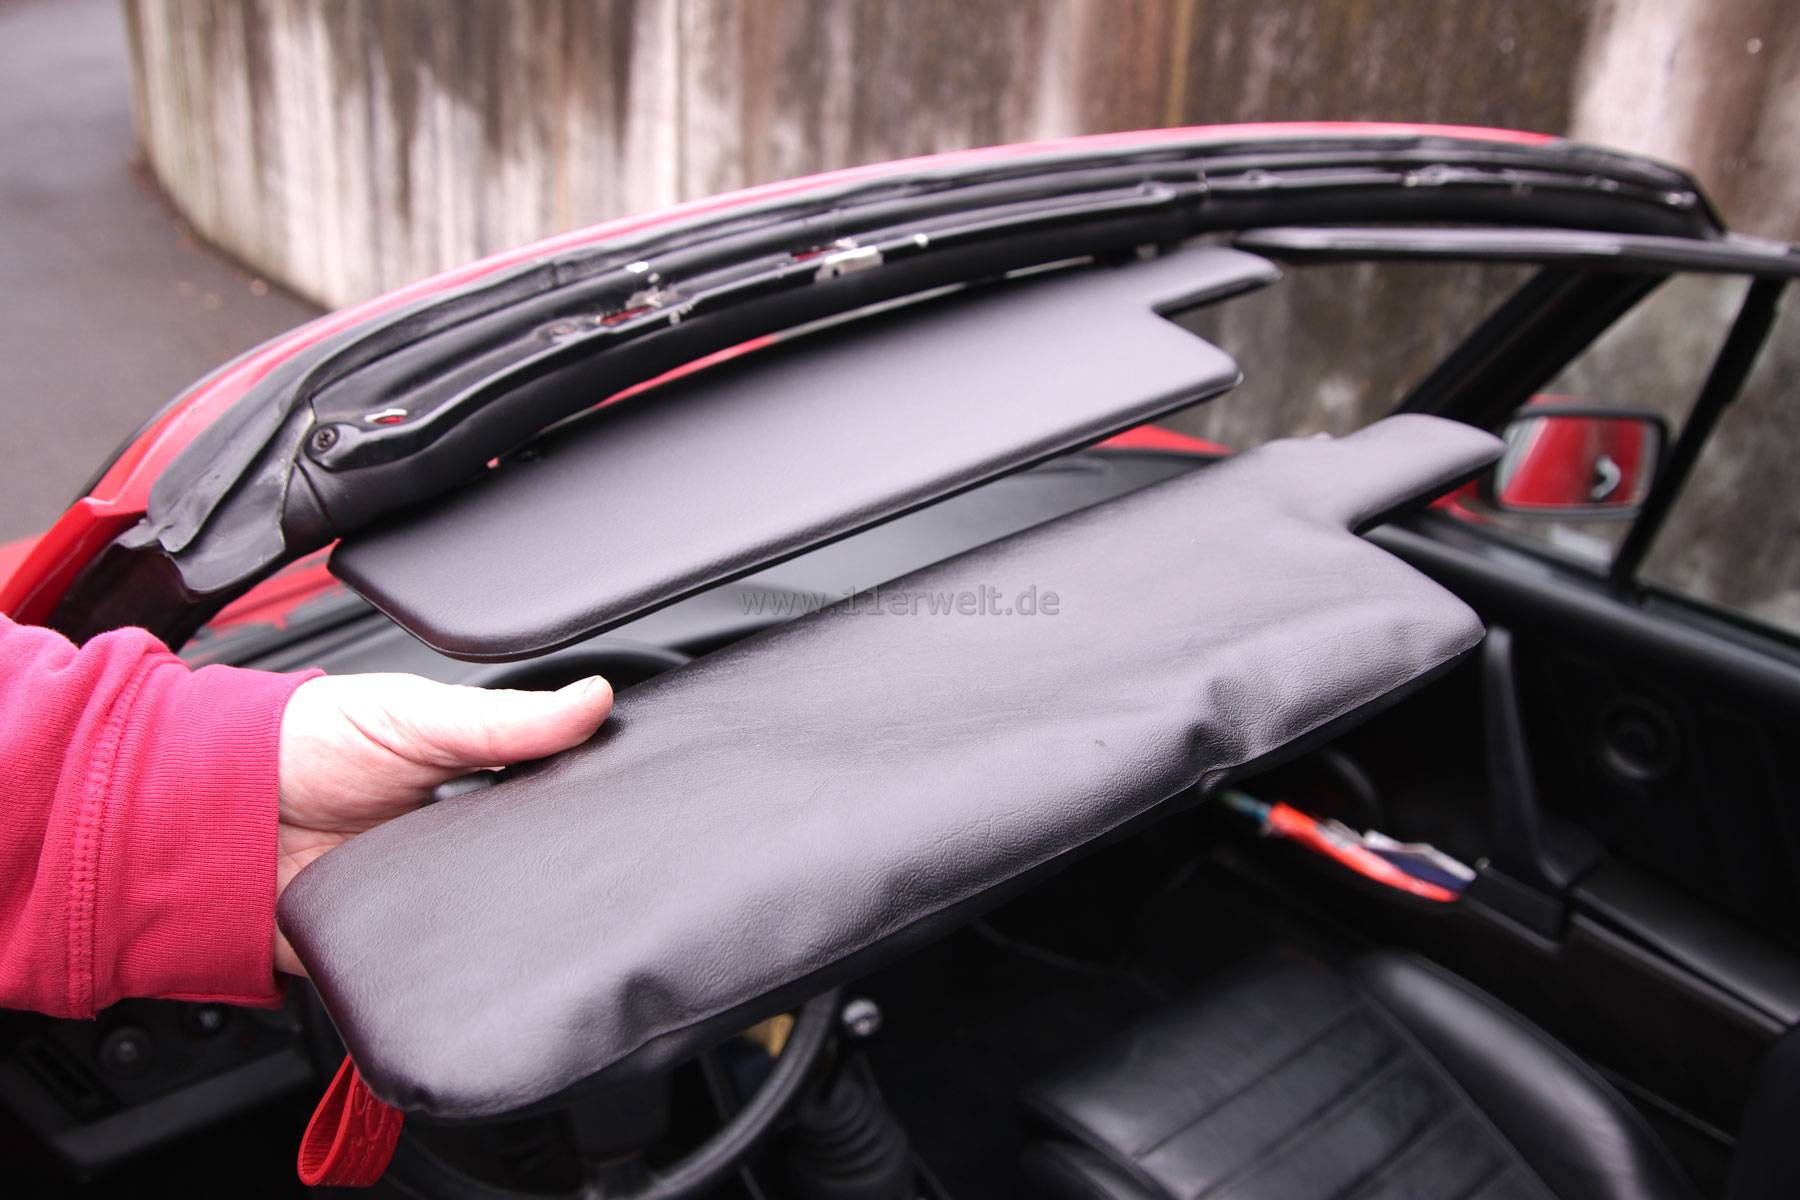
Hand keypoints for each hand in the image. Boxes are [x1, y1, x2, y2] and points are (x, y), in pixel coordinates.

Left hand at [274, 673, 612, 974]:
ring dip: (502, 913)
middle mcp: (450, 841)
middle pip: (525, 862)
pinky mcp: (387, 945)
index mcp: (469, 780)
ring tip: (509, 894)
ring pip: (490, 917)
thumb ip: (504, 720)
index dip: (580, 797)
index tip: (614, 794)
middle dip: (545, 865)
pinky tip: (460, 938)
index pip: (546, 793)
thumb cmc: (302, 743)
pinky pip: (432, 965)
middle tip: (559, 853)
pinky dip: (446, 958)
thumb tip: (593, 699)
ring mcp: (420, 894)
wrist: (206, 812)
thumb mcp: (415, 715)